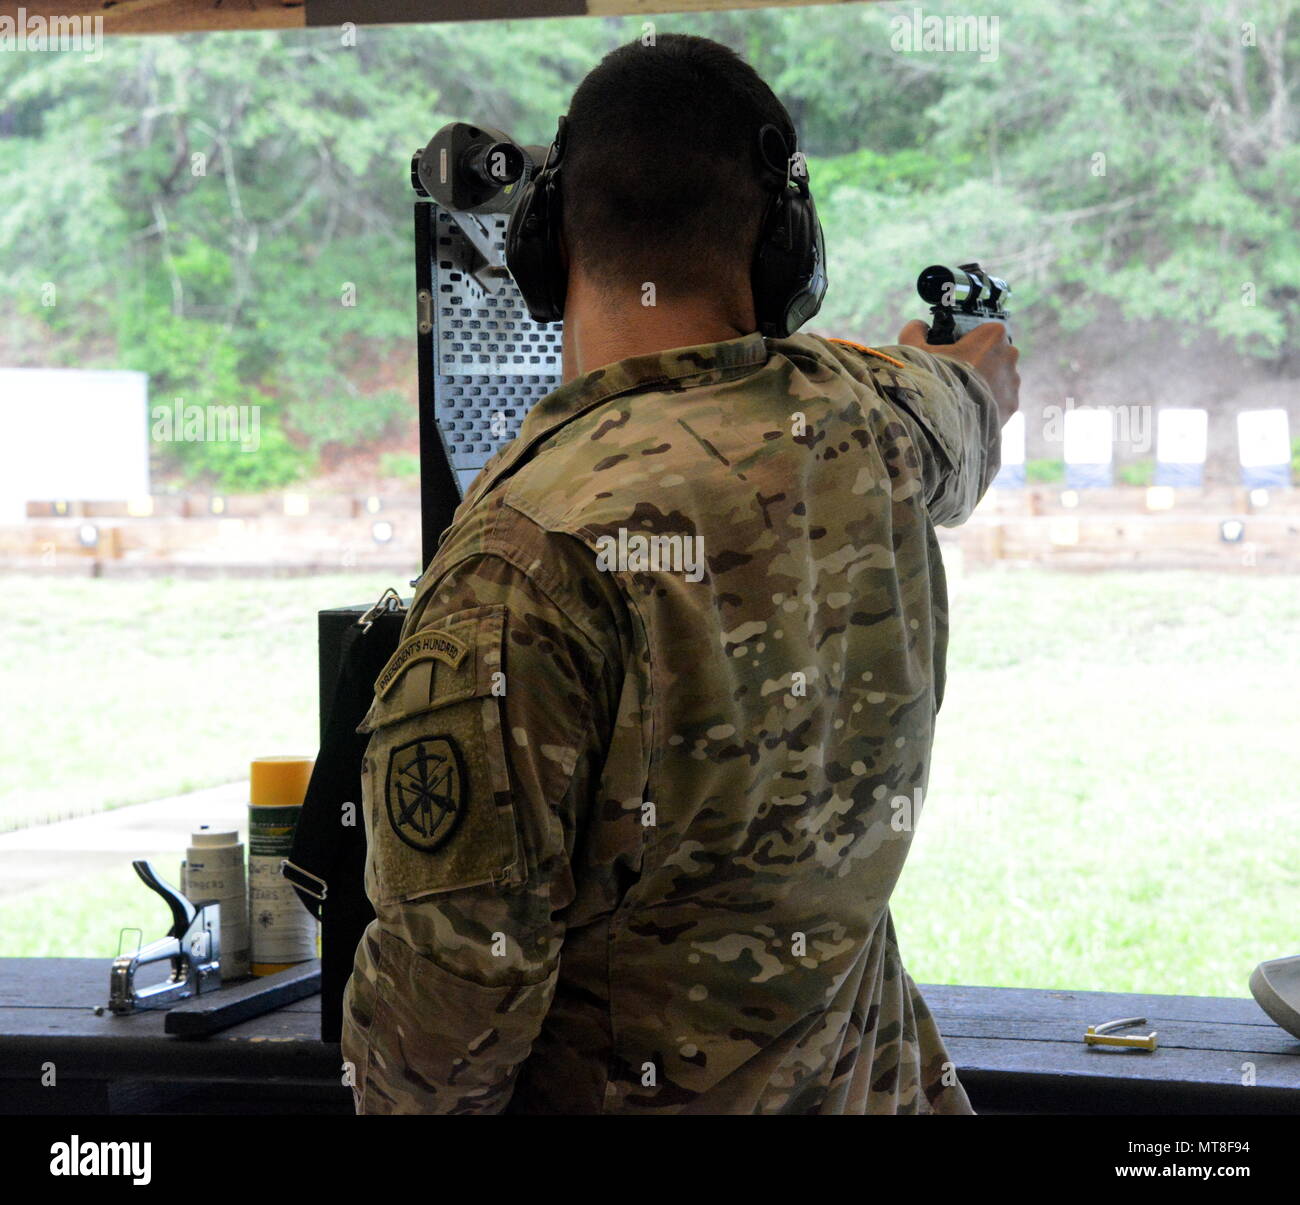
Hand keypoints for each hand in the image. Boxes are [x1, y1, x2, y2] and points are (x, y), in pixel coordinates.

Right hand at [897, 319, 1019, 427]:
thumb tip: (918, 326)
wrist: (942, 419)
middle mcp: (1009, 355)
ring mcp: (1012, 383)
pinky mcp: (1011, 407)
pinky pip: (1001, 401)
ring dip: (985, 383)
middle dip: (980, 361)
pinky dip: (988, 404)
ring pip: (1000, 378)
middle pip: (995, 354)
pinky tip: (969, 409)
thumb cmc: (931, 379)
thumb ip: (915, 331)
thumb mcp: (914, 349)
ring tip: (961, 395)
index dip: (969, 340)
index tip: (955, 351)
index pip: (986, 330)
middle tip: (956, 374)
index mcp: (992, 335)